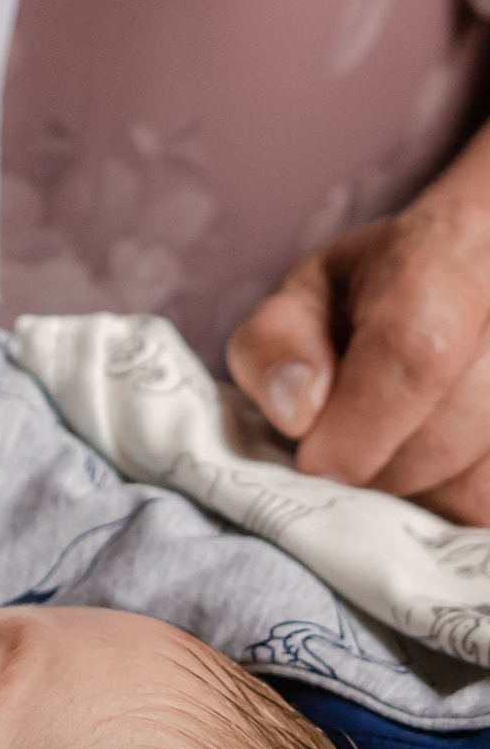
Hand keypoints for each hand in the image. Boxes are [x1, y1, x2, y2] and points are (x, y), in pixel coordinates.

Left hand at [228, 148, 489, 523]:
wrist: (472, 277)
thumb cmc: (383, 291)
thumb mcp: (310, 292)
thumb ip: (278, 340)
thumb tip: (297, 411)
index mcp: (455, 247)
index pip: (416, 350)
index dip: (359, 422)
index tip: (317, 456)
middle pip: (448, 429)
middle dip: (378, 464)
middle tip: (347, 450)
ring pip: (478, 482)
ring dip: (421, 491)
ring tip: (400, 443)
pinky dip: (455, 501)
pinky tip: (440, 461)